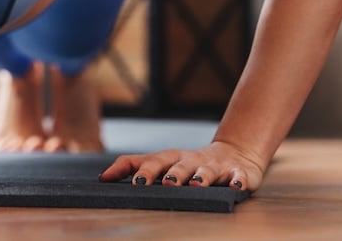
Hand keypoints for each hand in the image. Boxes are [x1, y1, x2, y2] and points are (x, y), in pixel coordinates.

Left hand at [98, 140, 265, 191]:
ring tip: (197, 185)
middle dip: (173, 173)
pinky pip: (239, 176)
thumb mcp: (162, 162)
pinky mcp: (237, 173)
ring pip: (207, 170)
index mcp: (172, 158)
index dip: (143, 170)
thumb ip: (133, 166)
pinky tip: (236, 186)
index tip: (135, 182)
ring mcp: (215, 166)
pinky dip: (238, 180)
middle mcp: (192, 160)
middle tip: (167, 183)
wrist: (234, 155)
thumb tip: (102, 178)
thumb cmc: (189, 163)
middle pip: (180, 165)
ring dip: (202, 176)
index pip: (154, 161)